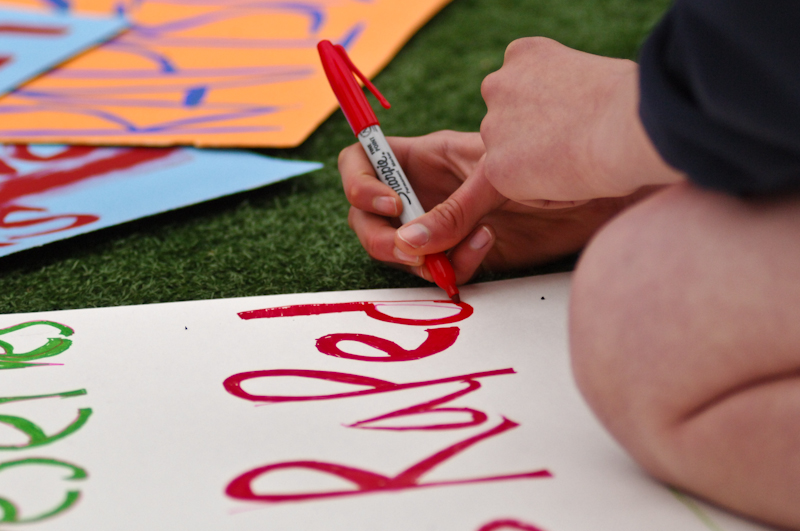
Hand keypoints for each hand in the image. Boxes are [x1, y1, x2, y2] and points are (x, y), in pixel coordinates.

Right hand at [339, 131, 652, 283]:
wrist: (596, 187)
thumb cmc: (549, 157)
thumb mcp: (490, 175)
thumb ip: (449, 208)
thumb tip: (407, 242)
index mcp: (422, 157)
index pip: (360, 163)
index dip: (358, 183)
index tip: (389, 203)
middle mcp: (423, 192)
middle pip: (366, 216)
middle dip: (380, 236)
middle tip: (412, 246)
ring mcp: (439, 225)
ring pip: (398, 250)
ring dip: (420, 256)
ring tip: (467, 241)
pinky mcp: (461, 253)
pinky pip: (438, 271)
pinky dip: (455, 266)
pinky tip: (488, 245)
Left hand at [479, 37, 683, 205]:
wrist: (626, 129)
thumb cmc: (631, 102)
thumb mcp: (592, 73)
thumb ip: (568, 89)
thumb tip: (575, 111)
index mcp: (522, 54)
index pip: (528, 91)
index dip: (558, 112)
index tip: (585, 122)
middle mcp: (497, 86)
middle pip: (514, 123)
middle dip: (540, 138)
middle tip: (580, 149)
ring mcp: (492, 127)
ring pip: (515, 158)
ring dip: (541, 167)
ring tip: (582, 166)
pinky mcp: (495, 167)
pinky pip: (521, 190)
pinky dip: (547, 194)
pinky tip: (578, 184)